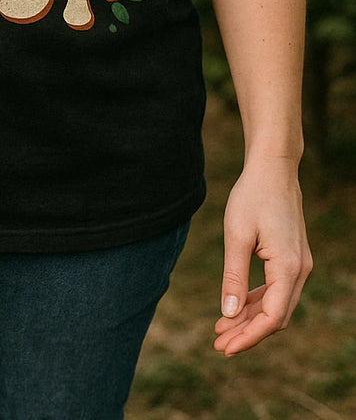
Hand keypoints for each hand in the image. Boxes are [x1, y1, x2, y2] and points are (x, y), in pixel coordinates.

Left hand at [214, 158, 311, 355]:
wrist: (273, 168)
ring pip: (277, 305)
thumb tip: (229, 314)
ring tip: (221, 329)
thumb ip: (233, 276)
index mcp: (288, 268)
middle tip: (218, 344)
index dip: (248, 337)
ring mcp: (298, 265)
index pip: (271, 318)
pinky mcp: (292, 258)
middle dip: (248, 333)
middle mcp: (299, 270)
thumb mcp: (236, 235)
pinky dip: (257, 301)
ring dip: (251, 319)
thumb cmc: (252, 196)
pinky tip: (236, 307)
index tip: (225, 348)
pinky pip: (276, 290)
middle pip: (276, 317)